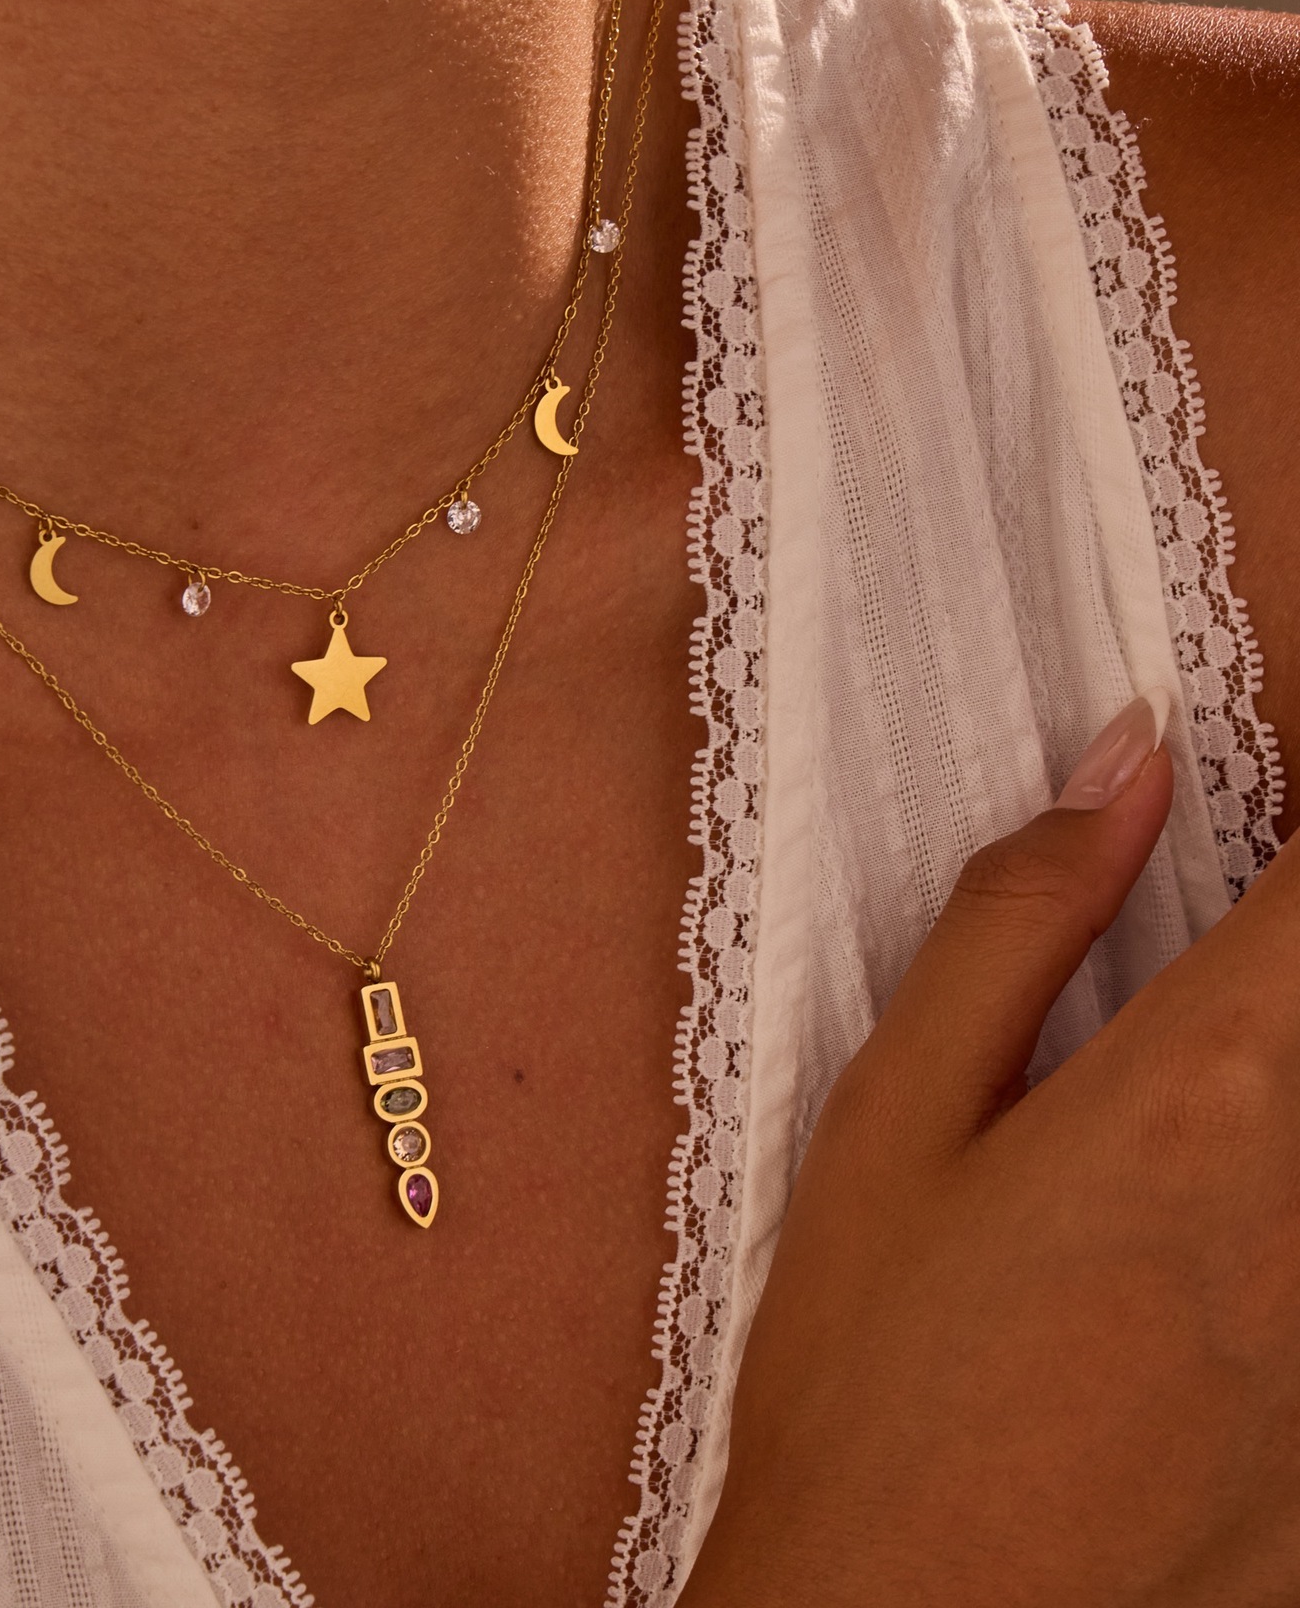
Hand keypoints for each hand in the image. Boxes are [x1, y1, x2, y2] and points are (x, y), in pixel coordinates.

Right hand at [680, 694, 1299, 1607]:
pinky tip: (1210, 1210)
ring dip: (1291, 1050)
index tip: (1273, 759)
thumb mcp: (895, 1116)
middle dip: (1299, 926)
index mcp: (1207, 1090)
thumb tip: (1122, 763)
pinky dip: (1287, 1174)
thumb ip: (1019, 921)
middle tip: (1220, 936)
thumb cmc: (873, 1370)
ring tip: (1181, 1097)